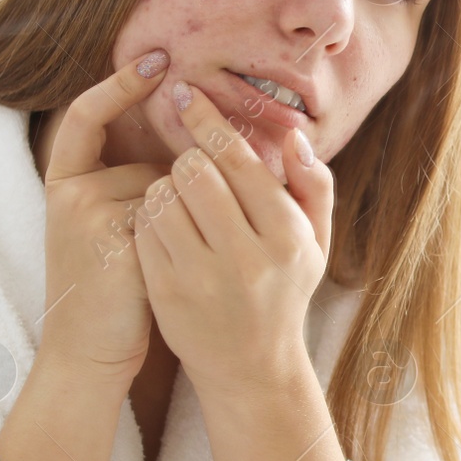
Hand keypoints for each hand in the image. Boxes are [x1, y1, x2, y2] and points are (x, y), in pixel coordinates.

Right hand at [39, 50, 173, 386]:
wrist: (90, 350)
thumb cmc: (116, 286)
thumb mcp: (113, 224)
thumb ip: (134, 183)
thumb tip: (193, 140)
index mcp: (63, 183)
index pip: (87, 116)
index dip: (119, 85)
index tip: (157, 58)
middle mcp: (69, 193)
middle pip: (149, 163)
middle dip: (177, 196)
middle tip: (158, 241)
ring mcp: (89, 217)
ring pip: (167, 191)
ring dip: (185, 222)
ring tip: (154, 266)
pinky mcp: (116, 242)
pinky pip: (174, 218)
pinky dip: (187, 239)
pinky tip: (160, 272)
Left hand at [133, 81, 333, 397]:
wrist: (250, 367)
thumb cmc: (284, 292)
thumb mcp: (316, 242)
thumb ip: (313, 185)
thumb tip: (292, 135)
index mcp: (288, 237)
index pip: (239, 160)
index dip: (206, 119)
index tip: (185, 93)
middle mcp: (247, 258)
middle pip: (194, 170)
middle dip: (187, 156)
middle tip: (192, 163)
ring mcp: (202, 278)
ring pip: (161, 196)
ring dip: (165, 187)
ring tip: (182, 202)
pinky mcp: (166, 292)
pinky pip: (143, 229)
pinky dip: (149, 218)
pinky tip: (166, 229)